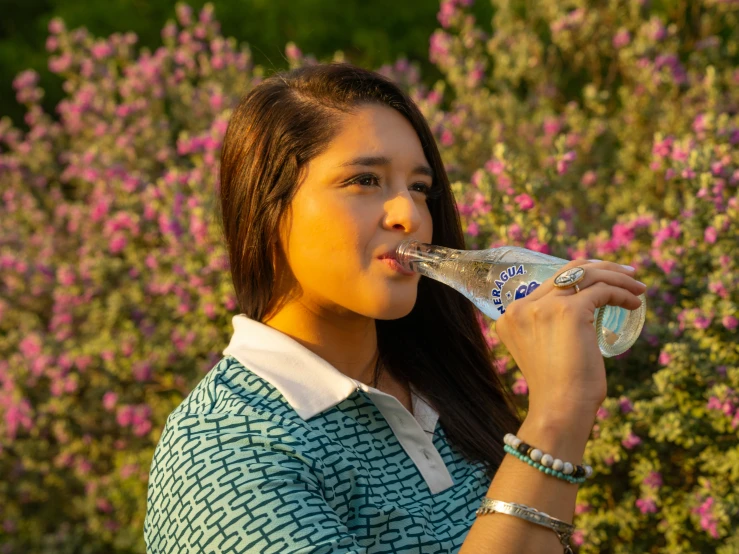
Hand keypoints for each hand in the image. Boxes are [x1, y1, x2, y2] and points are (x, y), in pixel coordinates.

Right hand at [494, 259, 645, 423]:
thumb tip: (582, 309)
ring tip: (638, 288)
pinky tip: (634, 304)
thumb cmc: (557, 390)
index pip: (549, 282)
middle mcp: (521, 307)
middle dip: (601, 268)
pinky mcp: (568, 311)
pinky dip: (622, 294)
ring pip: (586, 276)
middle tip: (626, 274)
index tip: (603, 280)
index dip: (579, 276)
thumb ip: (548, 328)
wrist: (559, 409)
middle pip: (566, 271)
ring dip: (617, 278)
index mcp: (510, 316)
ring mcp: (543, 307)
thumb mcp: (543, 350)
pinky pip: (602, 291)